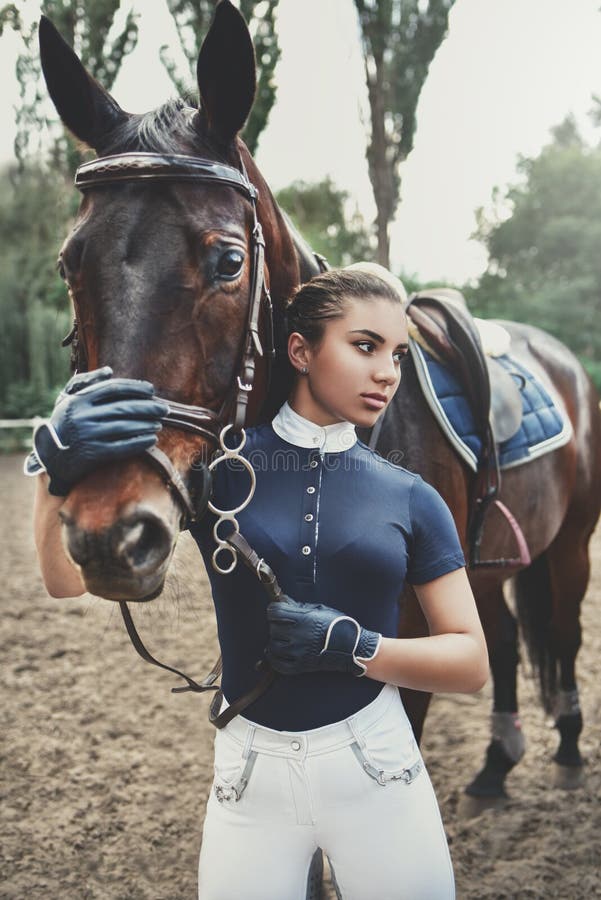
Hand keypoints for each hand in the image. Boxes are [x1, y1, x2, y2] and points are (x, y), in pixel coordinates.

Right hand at [27, 367, 168, 495]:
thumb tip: (109, 371)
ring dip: (146, 425)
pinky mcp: (92, 454)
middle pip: (123, 408)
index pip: (113, 389)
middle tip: (164, 409)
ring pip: (124, 427)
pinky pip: (121, 447)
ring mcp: (88, 435)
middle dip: (148, 408)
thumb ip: (86, 382)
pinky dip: (139, 443)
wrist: (50, 457)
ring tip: (159, 424)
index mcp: (79, 400)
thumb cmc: (64, 423)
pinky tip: (151, 440)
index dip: (135, 388)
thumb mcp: (67, 399)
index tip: (151, 390)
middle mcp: (83, 416)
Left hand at [266, 596, 381, 676]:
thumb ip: (300, 607)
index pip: (275, 612)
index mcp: (304, 619)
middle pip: (273, 628)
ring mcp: (299, 652)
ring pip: (273, 646)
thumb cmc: (338, 625)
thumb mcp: (320, 609)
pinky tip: (278, 653)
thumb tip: (284, 602)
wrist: (352, 647)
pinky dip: (275, 659)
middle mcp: (299, 635)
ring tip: (282, 638)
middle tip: (282, 624)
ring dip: (276, 641)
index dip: (274, 609)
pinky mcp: (301, 666)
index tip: (276, 610)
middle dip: (275, 625)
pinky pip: (279, 664)